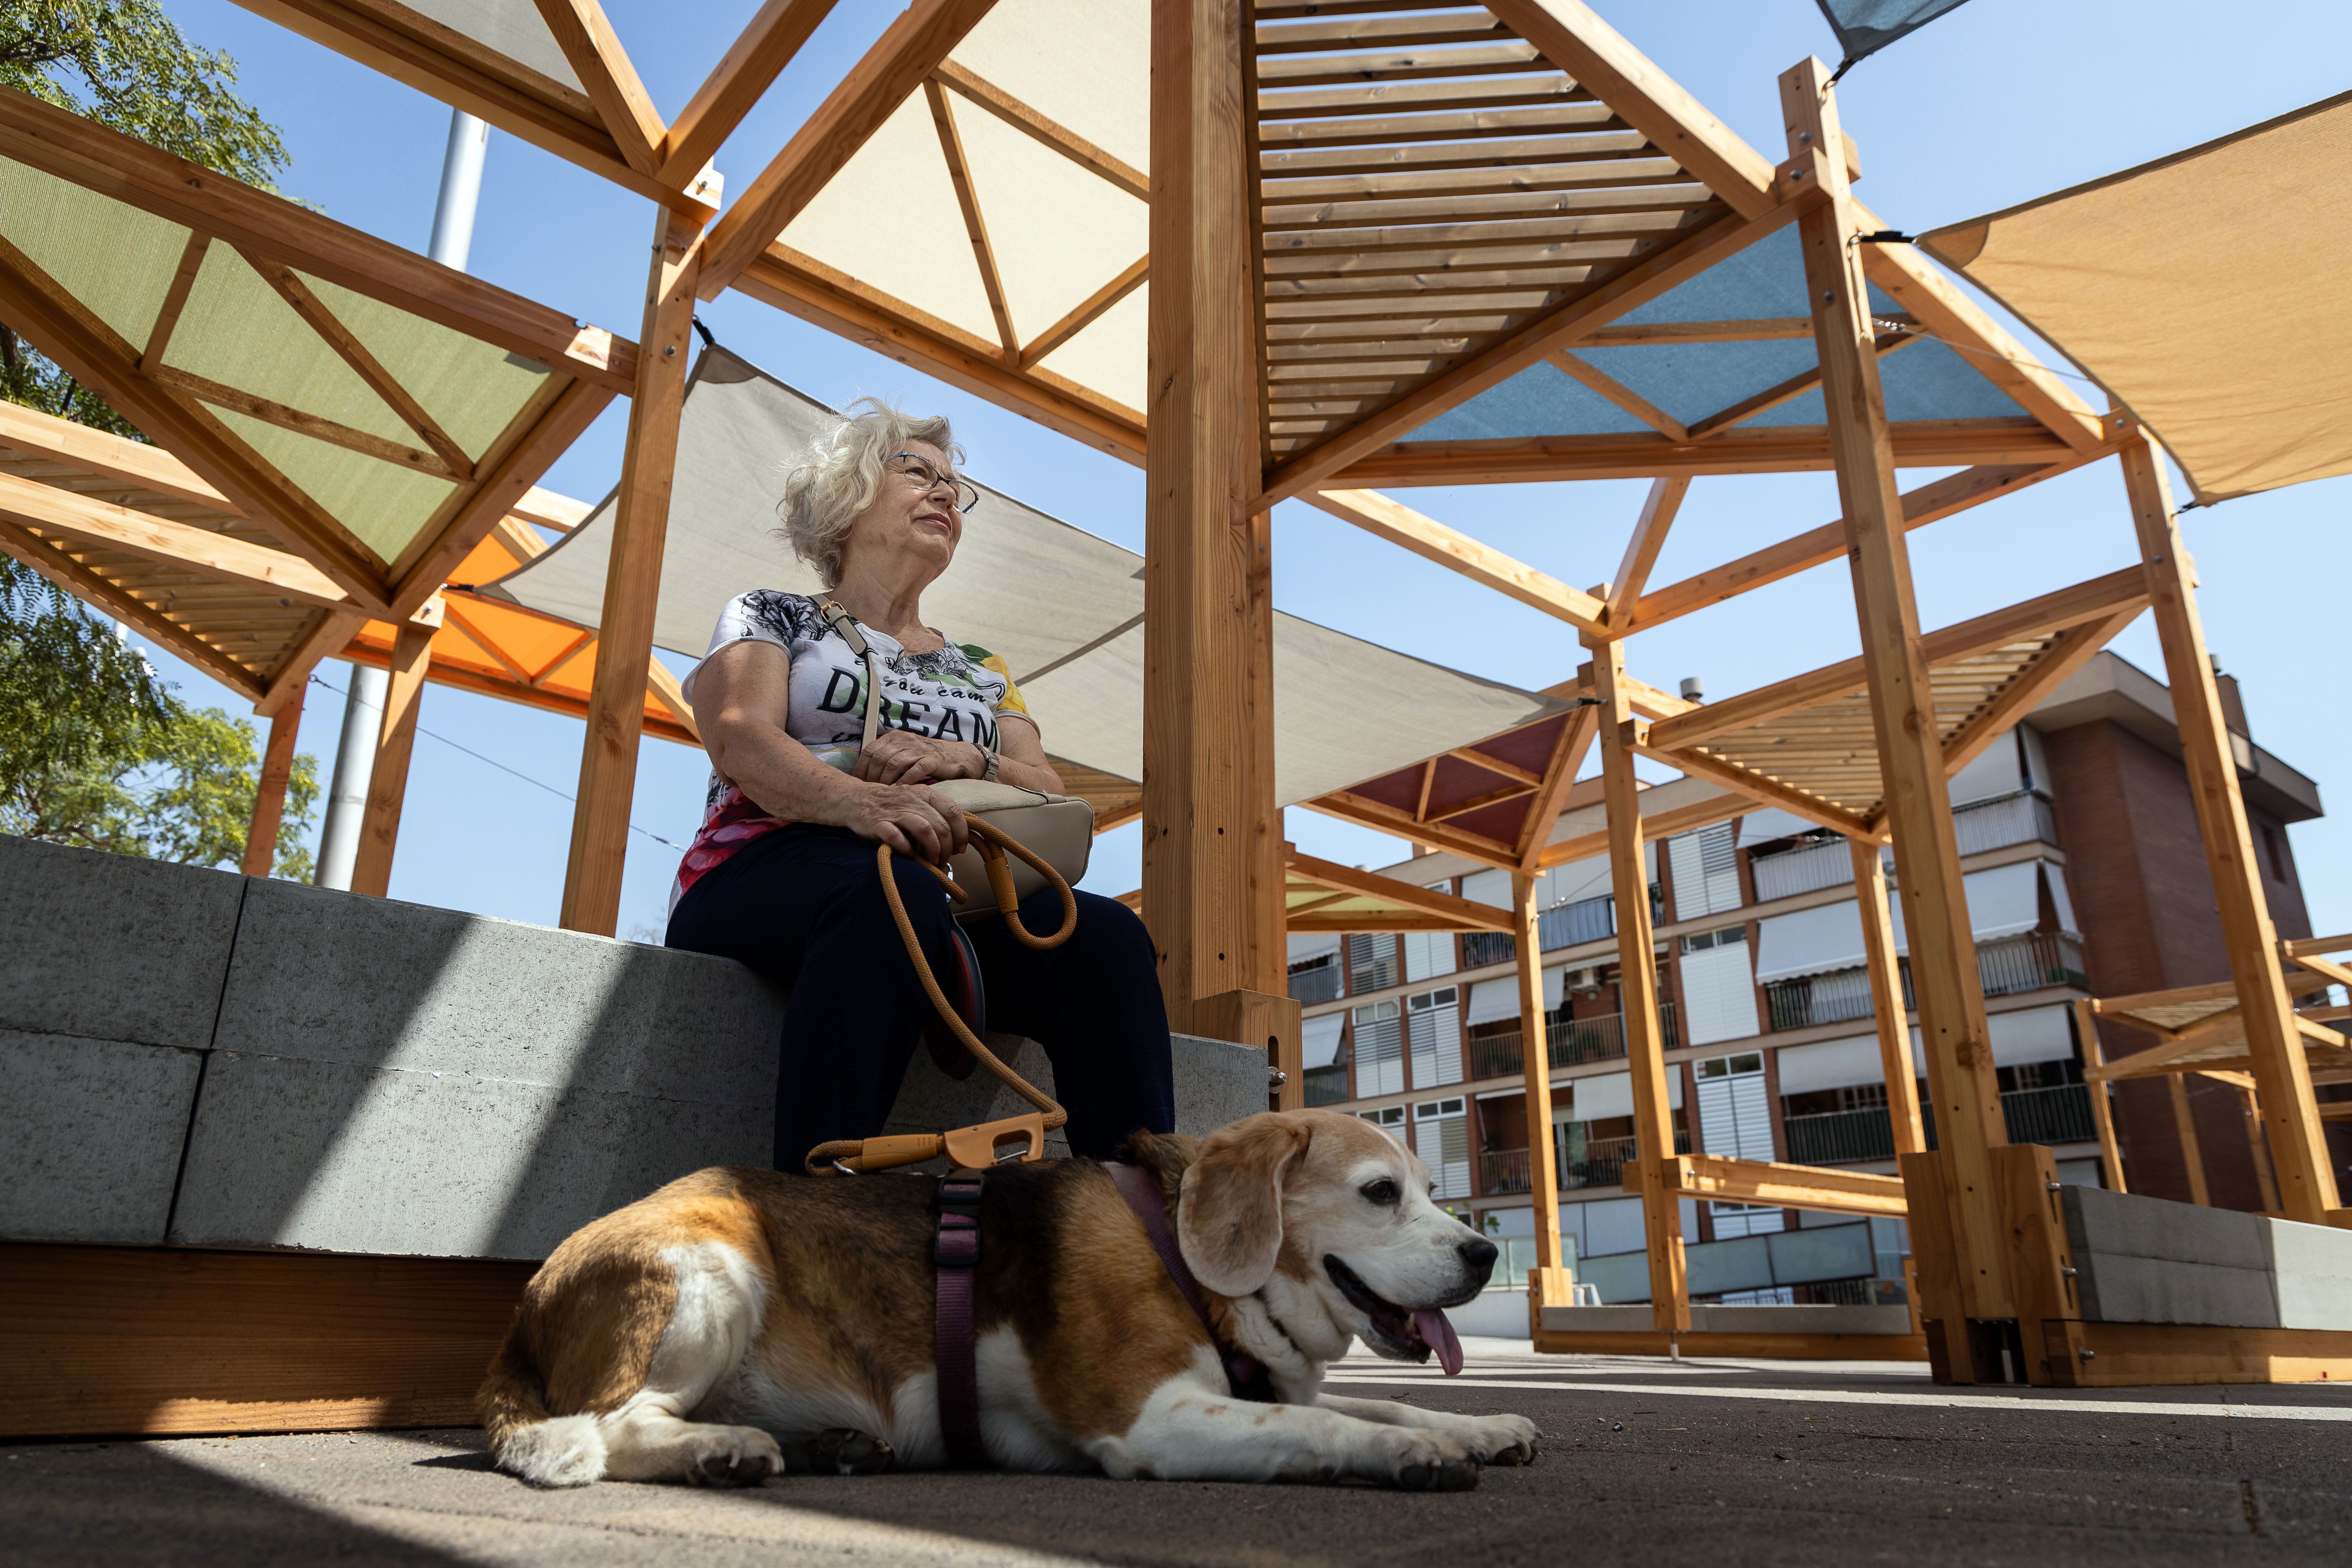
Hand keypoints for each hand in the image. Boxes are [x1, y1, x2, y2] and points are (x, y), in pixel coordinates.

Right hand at [841, 781, 968, 861]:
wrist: (855, 798)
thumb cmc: (890, 804)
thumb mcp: (915, 800)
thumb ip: (933, 813)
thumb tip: (954, 838)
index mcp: (925, 793)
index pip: (953, 811)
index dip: (961, 832)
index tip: (960, 848)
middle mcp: (912, 800)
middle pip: (941, 825)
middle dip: (947, 848)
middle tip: (943, 860)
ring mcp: (894, 811)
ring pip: (924, 830)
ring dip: (932, 850)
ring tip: (931, 860)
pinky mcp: (878, 823)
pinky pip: (897, 837)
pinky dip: (906, 849)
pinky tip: (909, 855)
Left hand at [853, 731, 985, 785]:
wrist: (957, 756)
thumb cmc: (925, 758)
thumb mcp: (903, 753)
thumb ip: (886, 758)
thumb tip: (864, 774)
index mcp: (895, 737)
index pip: (870, 749)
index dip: (861, 767)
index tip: (858, 782)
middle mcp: (905, 740)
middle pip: (880, 757)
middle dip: (871, 776)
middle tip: (869, 791)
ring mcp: (919, 749)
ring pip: (894, 763)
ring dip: (886, 780)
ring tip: (883, 793)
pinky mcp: (933, 759)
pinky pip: (915, 770)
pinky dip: (905, 781)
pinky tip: (900, 791)